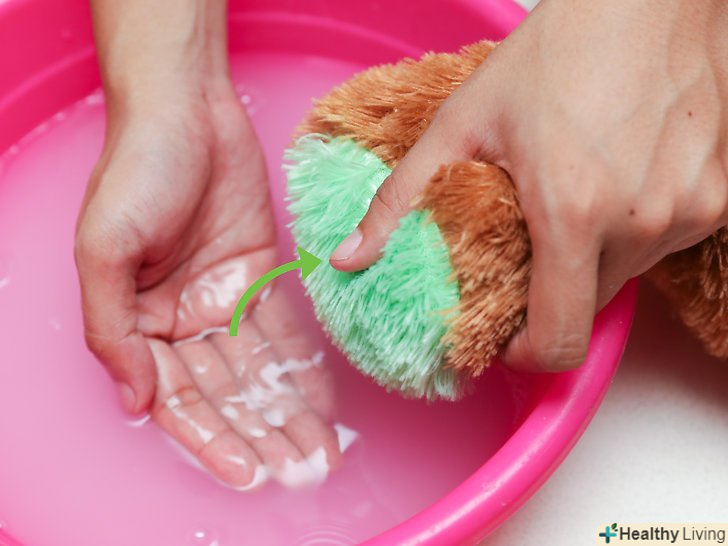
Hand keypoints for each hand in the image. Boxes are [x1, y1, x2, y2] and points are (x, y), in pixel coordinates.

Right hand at [75, 83, 340, 488]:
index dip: (211, 437)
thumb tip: (133, 403)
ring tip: (321, 452)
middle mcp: (182, 318)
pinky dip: (302, 365)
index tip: (247, 473)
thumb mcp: (103, 251)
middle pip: (226, 391)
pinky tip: (323, 400)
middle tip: (302, 471)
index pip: (177, 397)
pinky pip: (284, 328)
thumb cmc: (136, 172)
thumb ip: (112, 330)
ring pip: (259, 369)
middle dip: (261, 433)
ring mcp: (223, 297)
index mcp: (139, 322)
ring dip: (287, 411)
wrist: (186, 109)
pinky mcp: (259, 273)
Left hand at [330, 0, 727, 371]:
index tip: (509, 341)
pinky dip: (633, 227)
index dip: (529, 355)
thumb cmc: (557, 51)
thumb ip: (401, 198)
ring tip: (573, 197)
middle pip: (589, 304)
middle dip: (553, 292)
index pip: (560, 338)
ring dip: (594, 254)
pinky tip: (615, 178)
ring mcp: (689, 210)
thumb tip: (349, 257)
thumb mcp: (462, 123)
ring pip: (628, 272)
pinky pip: (663, 239)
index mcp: (572, 212)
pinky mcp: (719, 196)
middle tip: (531, 244)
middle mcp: (641, 222)